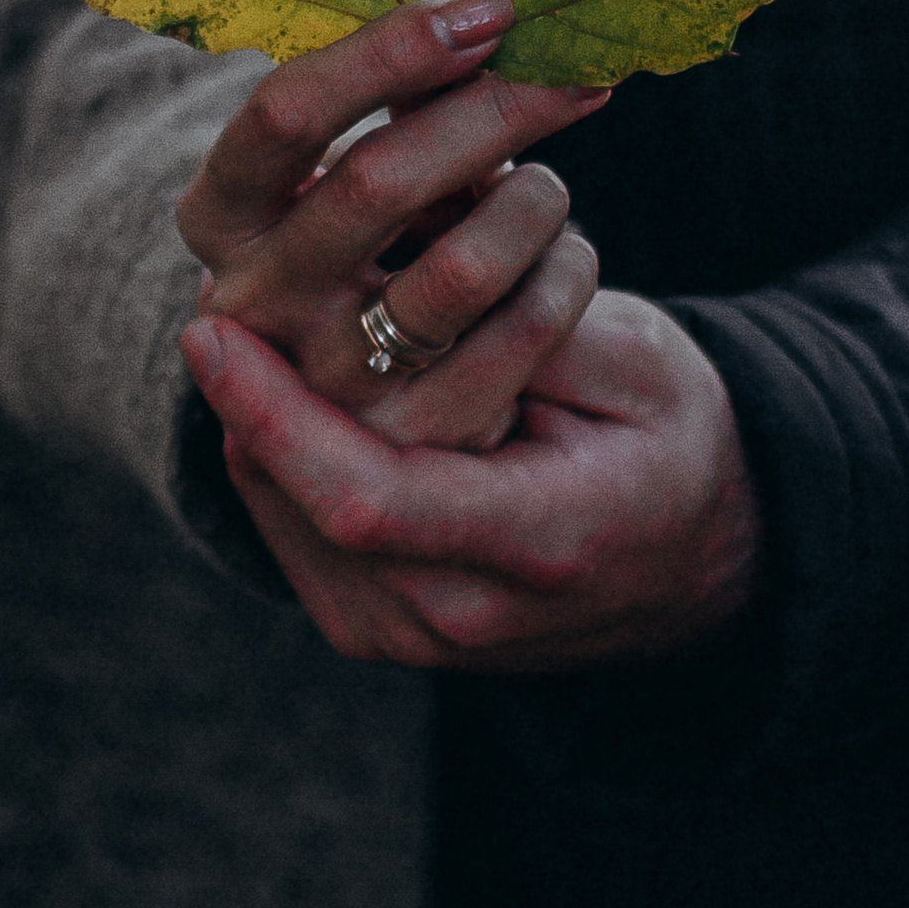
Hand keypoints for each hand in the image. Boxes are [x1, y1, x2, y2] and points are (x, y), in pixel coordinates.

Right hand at [176, 0, 606, 449]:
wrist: (353, 407)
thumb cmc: (362, 238)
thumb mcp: (347, 168)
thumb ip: (397, 105)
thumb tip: (484, 21)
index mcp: (219, 212)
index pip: (286, 111)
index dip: (391, 50)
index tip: (492, 13)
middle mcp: (253, 299)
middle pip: (379, 179)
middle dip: (492, 112)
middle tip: (572, 73)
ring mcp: (324, 379)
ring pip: (462, 269)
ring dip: (532, 203)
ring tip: (550, 186)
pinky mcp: (406, 439)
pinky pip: (519, 335)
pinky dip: (562, 275)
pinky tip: (567, 254)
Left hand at [181, 287, 760, 669]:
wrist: (699, 561)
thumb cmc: (671, 436)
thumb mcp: (634, 360)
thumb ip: (519, 328)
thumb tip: (390, 272)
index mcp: (536, 545)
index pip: (369, 499)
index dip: (277, 415)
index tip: (209, 329)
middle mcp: (455, 617)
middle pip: (299, 500)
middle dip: (247, 390)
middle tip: (220, 284)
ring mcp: (408, 636)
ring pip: (279, 513)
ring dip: (251, 414)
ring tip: (242, 316)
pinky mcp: (375, 624)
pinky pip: (292, 526)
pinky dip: (274, 446)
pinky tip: (272, 374)